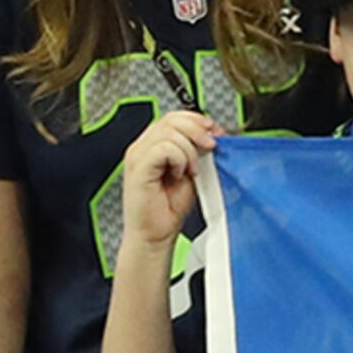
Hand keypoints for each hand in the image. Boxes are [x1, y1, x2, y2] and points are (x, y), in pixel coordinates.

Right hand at [117, 110, 220, 251]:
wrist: (155, 235)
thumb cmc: (168, 209)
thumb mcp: (190, 171)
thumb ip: (196, 151)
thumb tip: (211, 134)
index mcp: (152, 144)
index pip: (174, 117)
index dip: (197, 120)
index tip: (215, 132)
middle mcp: (142, 147)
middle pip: (172, 119)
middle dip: (197, 130)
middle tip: (210, 146)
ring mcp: (138, 156)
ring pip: (169, 132)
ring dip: (189, 150)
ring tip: (190, 170)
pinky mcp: (138, 168)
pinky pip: (164, 148)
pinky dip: (179, 159)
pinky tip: (179, 174)